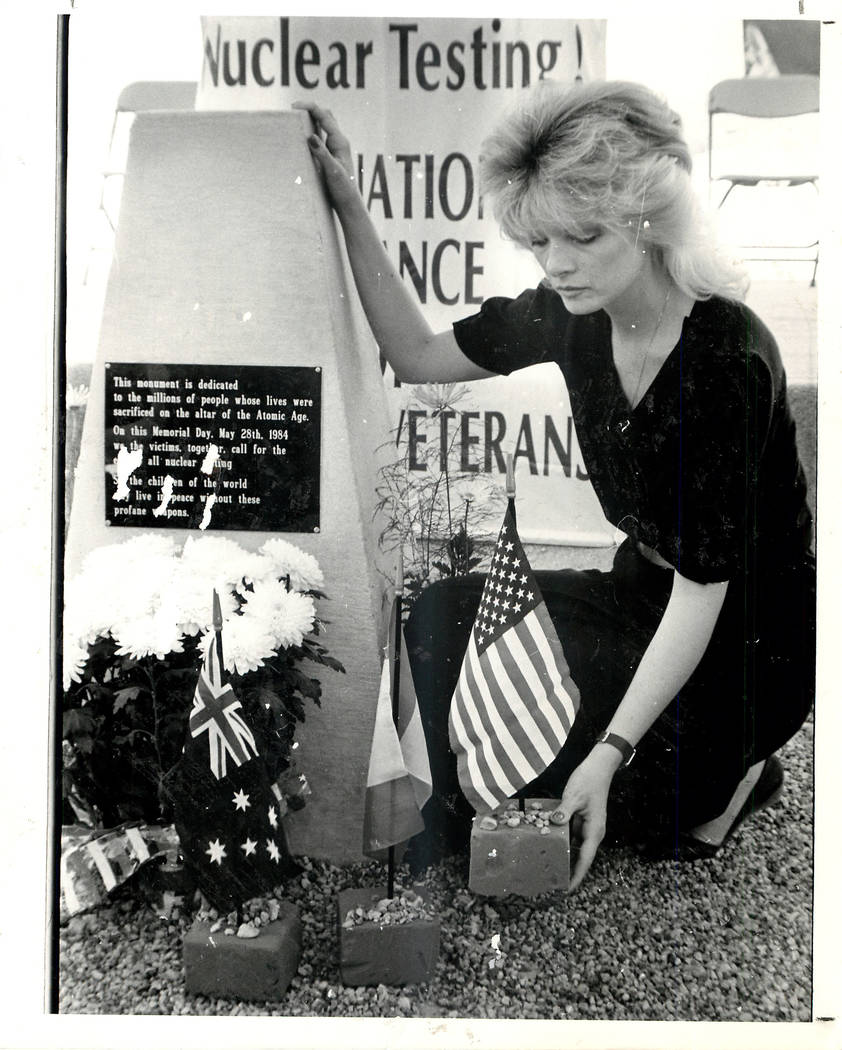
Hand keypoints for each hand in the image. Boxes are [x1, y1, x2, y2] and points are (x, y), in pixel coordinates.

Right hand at [292, 101, 357, 210]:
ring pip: (323, 125)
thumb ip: (322, 153)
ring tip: (295, 119)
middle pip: (325, 115)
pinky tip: (301, 135)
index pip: (324, 116)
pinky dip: (311, 130)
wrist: (348, 203)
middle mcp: (338, 141)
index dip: (310, 107)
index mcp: (340, 141)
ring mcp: (335, 147)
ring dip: (311, 118)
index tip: (293, 106)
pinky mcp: (330, 155)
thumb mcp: (331, 171)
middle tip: (293, 110)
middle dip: (310, 109)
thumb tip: (311, 136)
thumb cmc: (342, 188)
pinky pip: (321, 136)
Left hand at [552, 746, 620, 891]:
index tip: (567, 889)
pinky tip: (548, 845)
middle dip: (568, 870)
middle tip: (551, 882)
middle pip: (580, 857)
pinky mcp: (580, 819)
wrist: (598, 767)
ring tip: (547, 868)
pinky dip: (561, 841)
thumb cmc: (589, 781)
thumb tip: (554, 824)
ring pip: (574, 847)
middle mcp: (592, 832)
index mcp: (594, 830)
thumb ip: (564, 811)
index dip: (576, 875)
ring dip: (564, 857)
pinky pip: (570, 835)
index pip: (585, 859)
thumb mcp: (574, 796)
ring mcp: (586, 826)